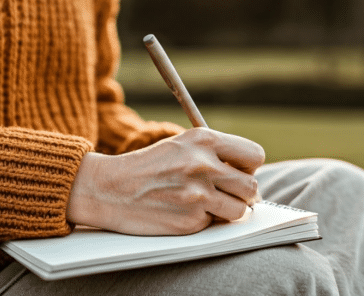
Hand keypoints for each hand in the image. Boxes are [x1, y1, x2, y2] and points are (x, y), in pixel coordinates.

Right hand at [66, 128, 264, 234]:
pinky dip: (203, 221)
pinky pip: (214, 224)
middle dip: (242, 193)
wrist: (110, 188)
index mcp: (204, 140)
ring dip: (227, 210)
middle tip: (225, 193)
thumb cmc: (148, 166)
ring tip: (205, 203)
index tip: (239, 172)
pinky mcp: (190, 220)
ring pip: (239, 210)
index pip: (254, 155)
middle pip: (251, 186)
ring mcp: (198, 194)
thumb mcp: (182, 145)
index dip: (249, 167)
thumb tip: (248, 174)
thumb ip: (215, 154)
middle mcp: (204, 165)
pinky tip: (182, 211)